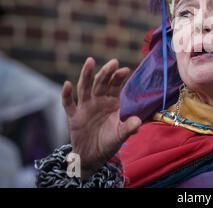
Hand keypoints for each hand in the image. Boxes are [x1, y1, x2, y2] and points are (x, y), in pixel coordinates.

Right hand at [61, 57, 141, 178]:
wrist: (93, 157)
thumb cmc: (109, 142)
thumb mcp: (121, 136)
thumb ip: (129, 128)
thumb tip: (138, 122)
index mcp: (112, 102)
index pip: (115, 86)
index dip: (119, 77)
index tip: (125, 70)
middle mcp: (98, 101)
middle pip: (101, 83)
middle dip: (106, 72)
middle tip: (113, 62)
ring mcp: (85, 107)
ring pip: (85, 88)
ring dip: (87, 74)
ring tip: (90, 61)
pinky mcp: (74, 117)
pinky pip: (68, 104)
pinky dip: (66, 95)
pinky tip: (67, 84)